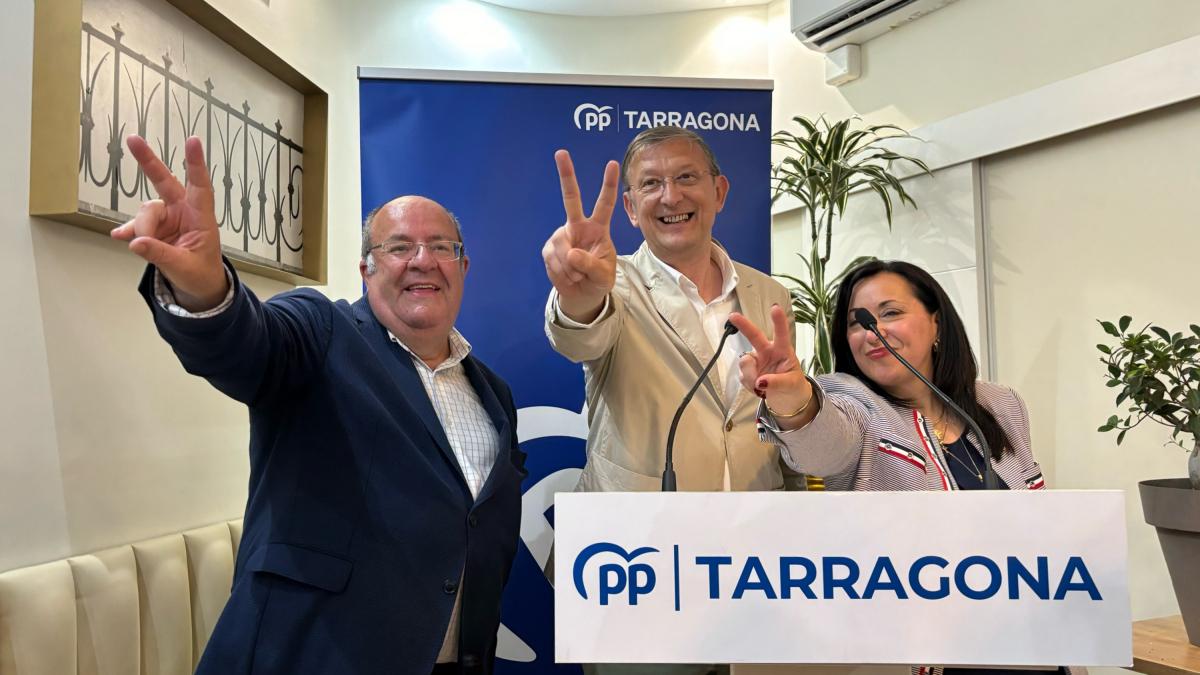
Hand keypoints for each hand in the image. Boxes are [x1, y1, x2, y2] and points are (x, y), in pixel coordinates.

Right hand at [111, 135, 227, 311]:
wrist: (198, 286)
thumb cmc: (201, 273)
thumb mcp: (184, 267)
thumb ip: (161, 254)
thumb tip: (136, 242)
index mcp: (201, 217)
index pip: (200, 187)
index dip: (196, 164)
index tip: (193, 141)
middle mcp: (183, 211)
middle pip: (164, 181)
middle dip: (148, 161)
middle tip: (132, 139)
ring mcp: (167, 218)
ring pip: (146, 211)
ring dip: (142, 228)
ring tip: (144, 247)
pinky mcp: (152, 229)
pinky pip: (135, 225)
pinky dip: (129, 231)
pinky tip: (119, 236)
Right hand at [542, 150, 618, 322]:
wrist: (582, 293)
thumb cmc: (599, 279)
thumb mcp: (603, 276)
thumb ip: (591, 265)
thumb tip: (572, 253)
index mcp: (598, 228)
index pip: (605, 203)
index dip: (608, 184)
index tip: (611, 164)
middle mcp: (578, 226)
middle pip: (571, 198)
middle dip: (566, 175)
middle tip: (561, 152)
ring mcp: (562, 236)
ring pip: (562, 247)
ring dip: (570, 268)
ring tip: (578, 275)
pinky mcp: (549, 249)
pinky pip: (553, 260)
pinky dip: (562, 273)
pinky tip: (568, 276)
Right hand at [729, 305, 815, 429]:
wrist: (787, 400)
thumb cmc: (793, 385)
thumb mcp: (791, 383)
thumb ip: (777, 381)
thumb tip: (760, 382)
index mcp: (782, 350)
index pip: (781, 334)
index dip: (778, 321)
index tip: (775, 308)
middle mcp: (767, 352)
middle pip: (754, 336)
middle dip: (744, 325)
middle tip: (732, 316)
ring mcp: (756, 362)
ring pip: (745, 362)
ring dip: (750, 376)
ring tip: (759, 387)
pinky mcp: (748, 373)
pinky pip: (742, 376)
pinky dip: (749, 385)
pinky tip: (757, 389)